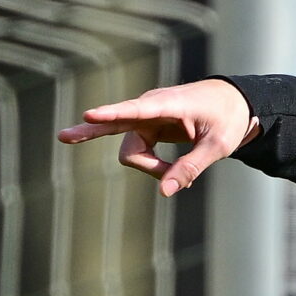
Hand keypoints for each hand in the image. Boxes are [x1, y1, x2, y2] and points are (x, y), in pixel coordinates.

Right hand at [56, 79, 259, 196]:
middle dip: (91, 131)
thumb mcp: (217, 146)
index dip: (112, 113)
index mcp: (170, 104)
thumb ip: (191, 167)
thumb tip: (165, 192)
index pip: (136, 109)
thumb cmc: (228, 119)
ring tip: (183, 176)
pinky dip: (154, 168)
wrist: (233, 103)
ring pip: (132, 152)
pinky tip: (170, 175)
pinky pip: (139, 154)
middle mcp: (151, 108)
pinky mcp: (146, 129)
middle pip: (117, 128)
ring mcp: (145, 119)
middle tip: (62, 137)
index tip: (89, 114)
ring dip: (153, 169)